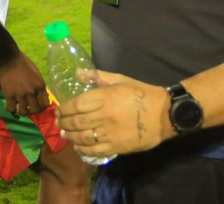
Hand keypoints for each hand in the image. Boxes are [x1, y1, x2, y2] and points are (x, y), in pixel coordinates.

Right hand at [0, 50, 49, 115]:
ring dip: (21, 112)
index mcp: (40, 85)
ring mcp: (20, 94)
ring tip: (18, 108)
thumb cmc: (23, 62)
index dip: (42, 108)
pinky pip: (11, 109)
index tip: (37, 106)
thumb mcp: (36, 73)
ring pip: (23, 112)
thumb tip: (39, 95)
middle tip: (27, 109)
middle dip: (31, 112)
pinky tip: (10, 106)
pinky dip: (11, 109)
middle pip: (35, 110)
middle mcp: (32, 91)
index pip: (45, 104)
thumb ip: (38, 84)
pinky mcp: (9, 94)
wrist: (8, 56)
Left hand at [56, 71, 171, 156]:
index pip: (76, 104)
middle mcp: (105, 115)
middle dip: (64, 123)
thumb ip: (98, 76)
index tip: (59, 110)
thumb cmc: (142, 94)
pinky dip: (83, 149)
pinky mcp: (117, 146)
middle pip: (76, 121)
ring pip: (83, 137)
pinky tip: (78, 146)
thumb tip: (77, 73)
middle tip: (58, 123)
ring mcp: (110, 133)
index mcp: (105, 97)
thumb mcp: (121, 80)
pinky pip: (95, 150)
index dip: (64, 108)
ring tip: (64, 134)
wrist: (165, 114)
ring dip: (70, 136)